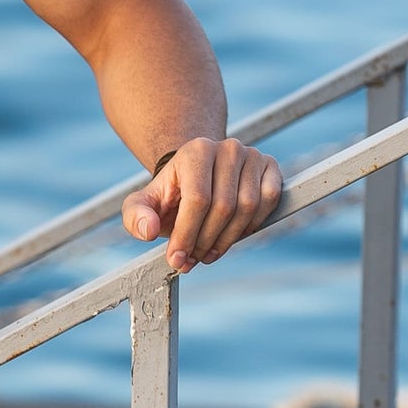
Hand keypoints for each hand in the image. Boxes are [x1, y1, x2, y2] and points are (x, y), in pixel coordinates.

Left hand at [121, 136, 282, 273]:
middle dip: (205, 241)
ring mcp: (252, 155)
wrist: (197, 176)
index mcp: (195, 151)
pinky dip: (253, 225)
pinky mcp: (271, 167)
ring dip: (228, 239)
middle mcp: (227, 147)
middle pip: (223, 207)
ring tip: (208, 252)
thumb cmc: (170, 194)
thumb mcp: (143, 204)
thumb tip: (149, 231)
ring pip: (248, 208)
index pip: (197, 199)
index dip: (187, 235)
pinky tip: (233, 235)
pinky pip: (269, 201)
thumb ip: (136, 217)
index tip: (177, 259)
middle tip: (193, 260)